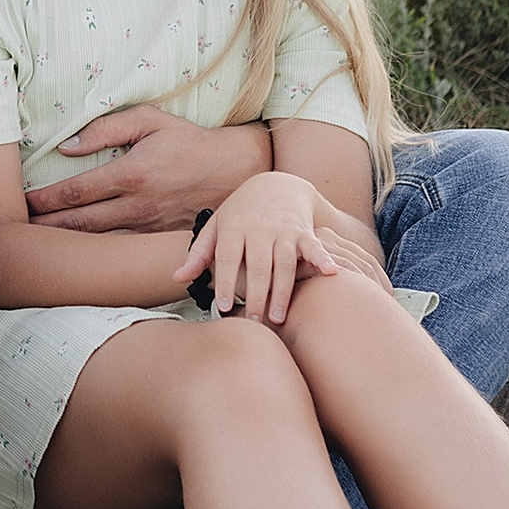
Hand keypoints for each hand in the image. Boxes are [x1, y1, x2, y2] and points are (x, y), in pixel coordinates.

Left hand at [26, 106, 271, 234]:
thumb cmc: (188, 141)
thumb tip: (66, 147)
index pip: (74, 192)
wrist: (233, 172)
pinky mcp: (156, 241)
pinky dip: (92, 255)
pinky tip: (73, 257)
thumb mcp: (149, 120)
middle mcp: (136, 206)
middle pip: (77, 225)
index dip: (43, 200)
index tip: (21, 202)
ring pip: (95, 244)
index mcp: (130, 174)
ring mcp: (146, 228)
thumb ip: (106, 129)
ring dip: (64, 247)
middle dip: (43, 229)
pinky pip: (118, 251)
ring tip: (35, 248)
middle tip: (14, 232)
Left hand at [173, 171, 338, 328]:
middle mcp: (260, 227)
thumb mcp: (217, 226)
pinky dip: (323, 259)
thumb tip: (176, 278)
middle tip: (254, 323)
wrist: (276, 185)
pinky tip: (331, 274)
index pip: (228, 257)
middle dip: (257, 295)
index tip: (224, 308)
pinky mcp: (304, 232)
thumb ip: (199, 254)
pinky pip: (314, 247)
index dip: (226, 283)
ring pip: (285, 263)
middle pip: (258, 265)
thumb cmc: (240, 213)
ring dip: (283, 291)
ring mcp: (284, 229)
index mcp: (234, 226)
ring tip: (278, 317)